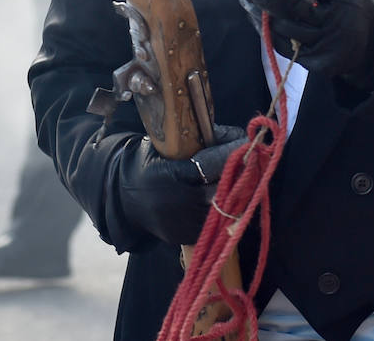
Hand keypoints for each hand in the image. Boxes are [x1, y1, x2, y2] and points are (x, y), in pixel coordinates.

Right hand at [111, 124, 246, 245]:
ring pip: (221, 210)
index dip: (230, 153)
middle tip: (251, 162)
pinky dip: (223, 213)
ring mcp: (181, 223)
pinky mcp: (183, 237)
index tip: (248, 143)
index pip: (209, 165)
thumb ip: (198, 141)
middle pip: (220, 189)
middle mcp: (176, 203)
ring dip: (235, 195)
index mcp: (170, 176)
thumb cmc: (148, 165)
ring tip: (245, 179)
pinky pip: (212, 225)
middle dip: (238, 175)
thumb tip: (236, 136)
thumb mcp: (165, 147)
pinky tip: (228, 199)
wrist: (122, 200)